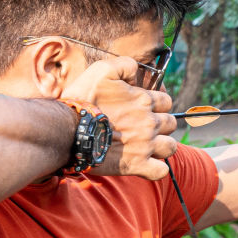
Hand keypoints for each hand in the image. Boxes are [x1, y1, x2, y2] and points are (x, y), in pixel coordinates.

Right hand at [65, 56, 177, 179]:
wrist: (67, 129)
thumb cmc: (83, 99)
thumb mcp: (102, 70)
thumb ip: (125, 65)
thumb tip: (136, 72)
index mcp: (144, 101)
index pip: (166, 102)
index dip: (157, 104)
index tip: (144, 108)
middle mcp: (149, 123)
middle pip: (170, 124)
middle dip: (161, 124)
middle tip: (143, 127)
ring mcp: (145, 145)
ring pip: (170, 147)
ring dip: (163, 146)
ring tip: (149, 146)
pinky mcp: (136, 165)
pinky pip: (160, 171)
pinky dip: (157, 169)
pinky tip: (147, 164)